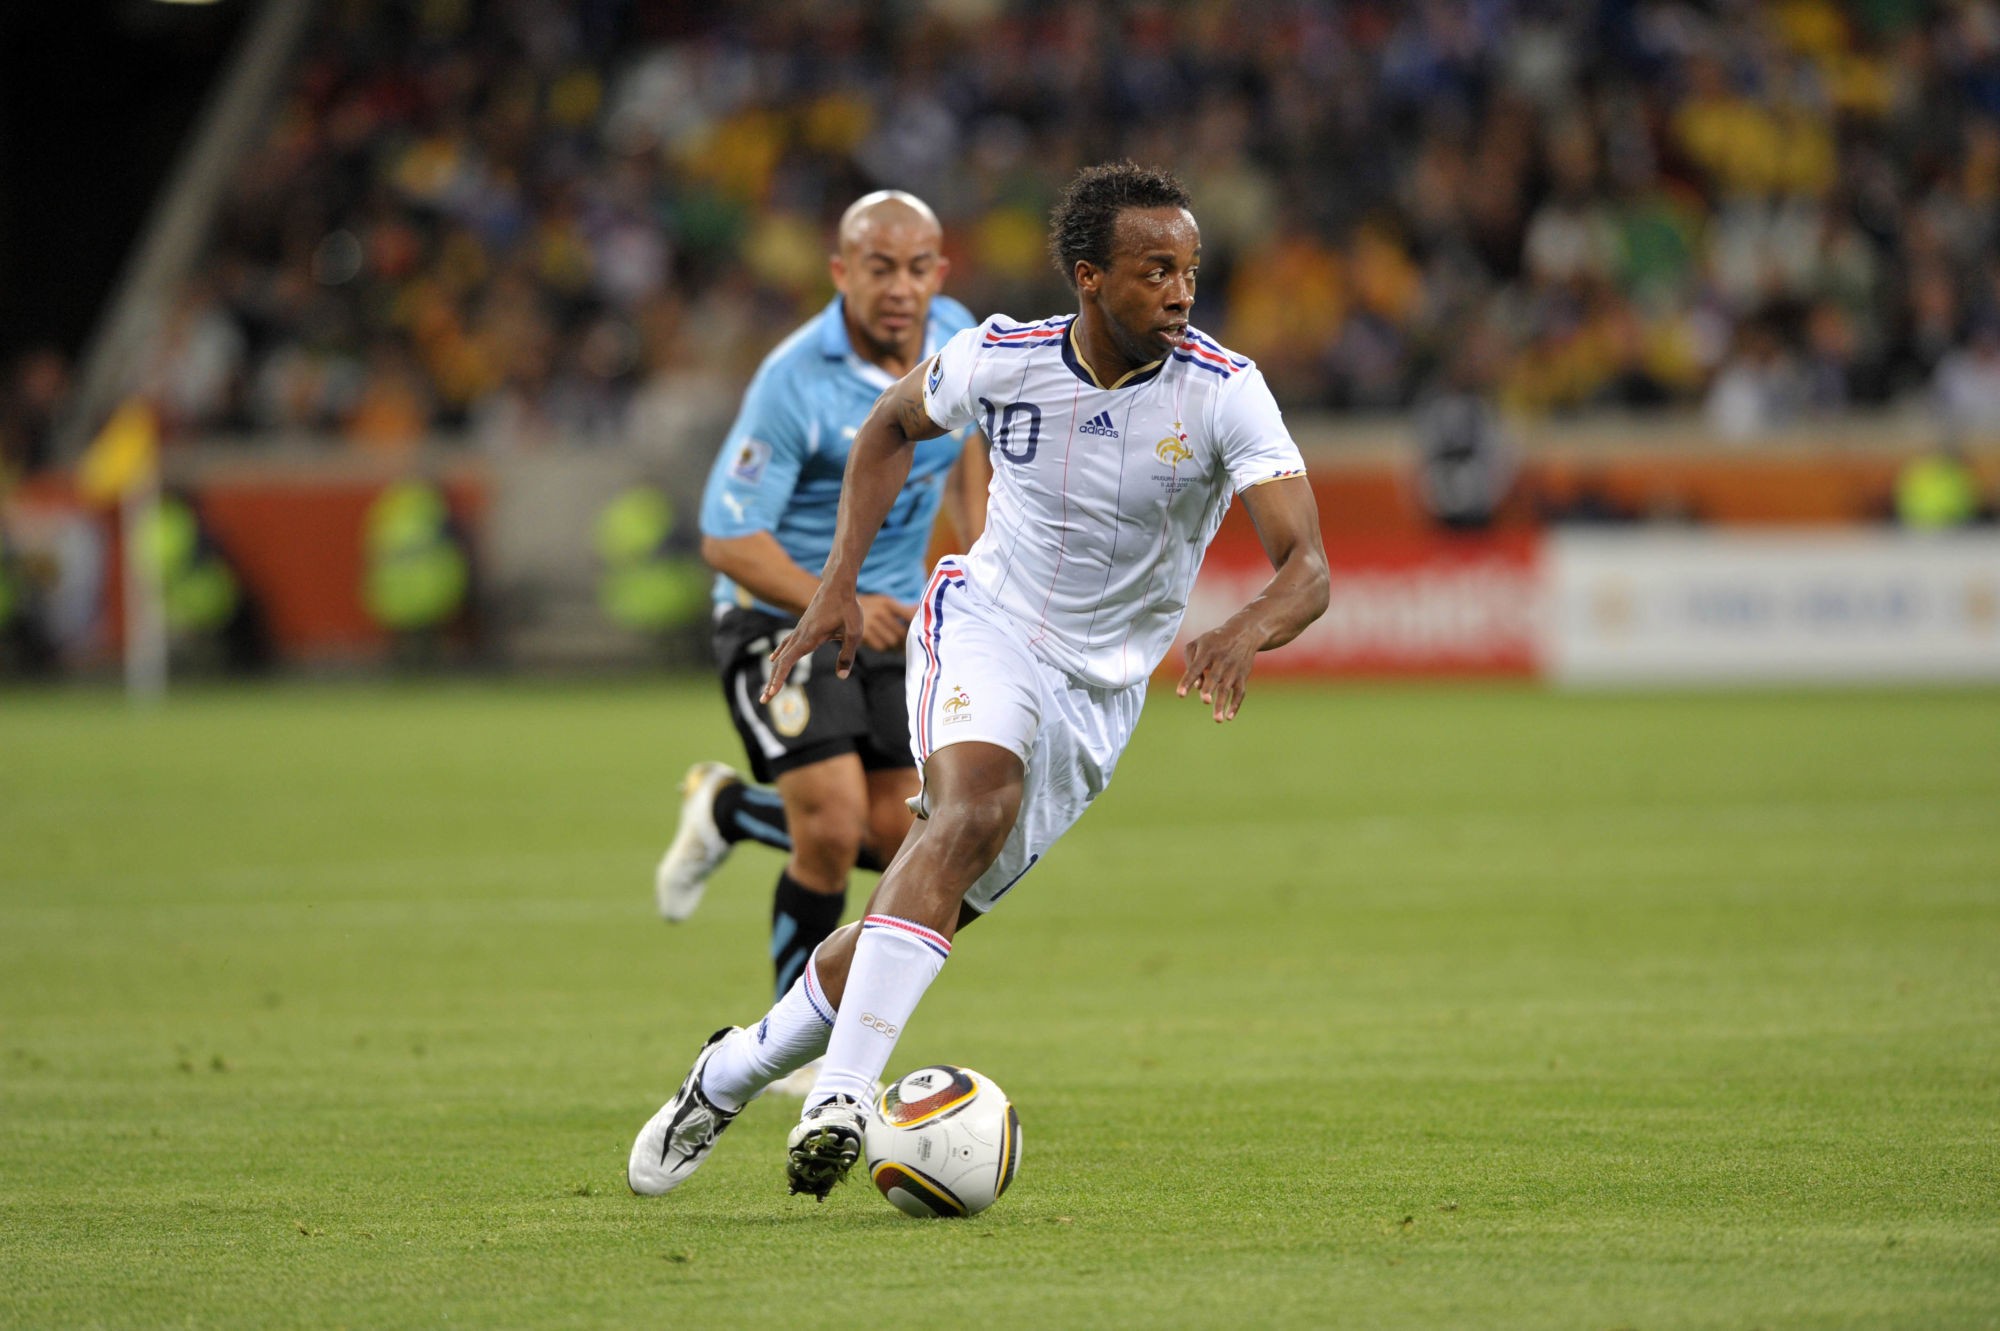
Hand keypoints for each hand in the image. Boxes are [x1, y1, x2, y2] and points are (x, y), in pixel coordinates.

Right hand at [764, 585, 862, 699]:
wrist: (839, 584)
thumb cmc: (848, 607)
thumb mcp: (854, 632)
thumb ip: (847, 654)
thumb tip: (842, 676)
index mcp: (809, 637)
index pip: (788, 662)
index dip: (779, 679)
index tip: (771, 693)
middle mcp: (800, 635)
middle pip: (781, 662)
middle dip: (772, 682)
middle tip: (764, 700)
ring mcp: (800, 630)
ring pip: (782, 654)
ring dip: (775, 672)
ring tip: (769, 688)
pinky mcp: (803, 627)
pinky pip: (786, 644)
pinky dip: (779, 656)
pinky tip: (774, 660)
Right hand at [857, 595, 916, 650]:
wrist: (839, 608)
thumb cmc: (869, 608)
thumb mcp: (885, 604)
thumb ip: (906, 610)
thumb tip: (922, 610)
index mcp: (887, 603)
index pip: (910, 616)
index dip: (916, 626)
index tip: (918, 633)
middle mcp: (880, 611)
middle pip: (901, 633)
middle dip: (902, 639)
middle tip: (900, 640)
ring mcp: (870, 622)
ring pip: (892, 641)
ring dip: (891, 643)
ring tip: (885, 638)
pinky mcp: (862, 634)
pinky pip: (881, 647)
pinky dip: (881, 646)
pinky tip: (875, 640)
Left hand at [1176, 622, 1260, 721]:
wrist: (1244, 633)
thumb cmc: (1214, 641)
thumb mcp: (1198, 643)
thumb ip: (1190, 662)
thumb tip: (1197, 687)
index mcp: (1207, 651)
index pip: (1195, 667)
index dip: (1188, 681)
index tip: (1180, 695)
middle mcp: (1221, 661)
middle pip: (1214, 677)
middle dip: (1210, 689)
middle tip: (1205, 701)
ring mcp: (1233, 669)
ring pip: (1227, 688)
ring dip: (1222, 704)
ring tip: (1218, 720)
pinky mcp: (1242, 676)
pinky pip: (1240, 692)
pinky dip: (1236, 705)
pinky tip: (1229, 717)